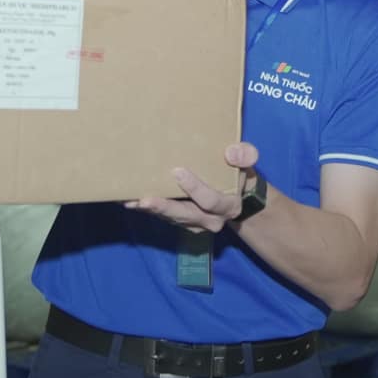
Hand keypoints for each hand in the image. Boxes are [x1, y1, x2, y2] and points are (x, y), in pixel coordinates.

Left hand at [126, 142, 258, 232]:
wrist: (239, 196)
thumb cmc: (239, 175)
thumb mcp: (248, 163)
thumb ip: (245, 156)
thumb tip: (231, 153)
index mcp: (228, 206)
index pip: (210, 201)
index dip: (194, 188)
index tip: (177, 171)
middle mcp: (211, 221)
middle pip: (185, 216)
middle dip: (164, 208)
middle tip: (143, 200)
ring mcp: (194, 224)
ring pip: (171, 218)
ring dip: (150, 210)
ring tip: (129, 201)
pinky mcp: (181, 223)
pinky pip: (164, 217)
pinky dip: (147, 209)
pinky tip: (129, 201)